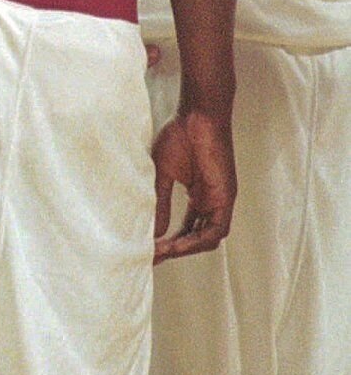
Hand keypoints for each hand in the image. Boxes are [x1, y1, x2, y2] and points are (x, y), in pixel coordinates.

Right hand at [152, 108, 234, 263]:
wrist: (197, 117)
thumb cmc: (179, 137)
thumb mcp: (162, 174)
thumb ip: (161, 203)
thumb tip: (154, 232)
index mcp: (197, 196)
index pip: (184, 228)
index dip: (167, 241)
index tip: (147, 249)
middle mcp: (210, 203)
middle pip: (195, 237)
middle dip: (174, 249)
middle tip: (152, 257)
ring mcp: (220, 202)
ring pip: (206, 238)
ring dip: (184, 248)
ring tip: (161, 252)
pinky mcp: (226, 198)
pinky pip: (215, 230)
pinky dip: (197, 240)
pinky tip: (178, 243)